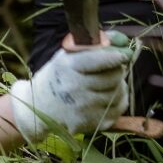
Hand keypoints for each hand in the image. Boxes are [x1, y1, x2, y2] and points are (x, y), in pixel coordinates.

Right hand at [10, 31, 132, 141]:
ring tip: (106, 84)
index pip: (98, 60)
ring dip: (118, 86)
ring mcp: (83, 108)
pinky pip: (118, 109)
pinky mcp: (90, 123)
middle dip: (117, 70)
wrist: (39, 109)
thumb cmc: (58, 76)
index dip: (115, 57)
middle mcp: (74, 88)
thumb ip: (94, 45)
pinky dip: (117, 102)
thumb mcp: (68, 56)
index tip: (123, 55)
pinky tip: (105, 98)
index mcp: (67, 66)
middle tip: (111, 69)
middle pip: (113, 76)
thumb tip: (122, 39)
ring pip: (118, 93)